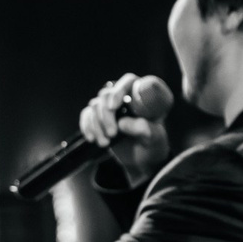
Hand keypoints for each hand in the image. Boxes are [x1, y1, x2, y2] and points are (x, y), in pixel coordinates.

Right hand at [79, 72, 170, 188]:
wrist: (143, 159)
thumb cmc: (154, 144)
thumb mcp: (156, 138)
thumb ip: (145, 129)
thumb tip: (123, 123)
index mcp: (142, 97)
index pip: (129, 82)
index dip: (119, 90)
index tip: (113, 106)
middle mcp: (125, 98)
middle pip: (107, 94)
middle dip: (106, 115)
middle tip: (112, 133)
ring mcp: (110, 107)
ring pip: (95, 105)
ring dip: (96, 124)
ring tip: (105, 143)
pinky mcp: (99, 118)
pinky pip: (87, 115)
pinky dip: (87, 126)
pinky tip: (92, 139)